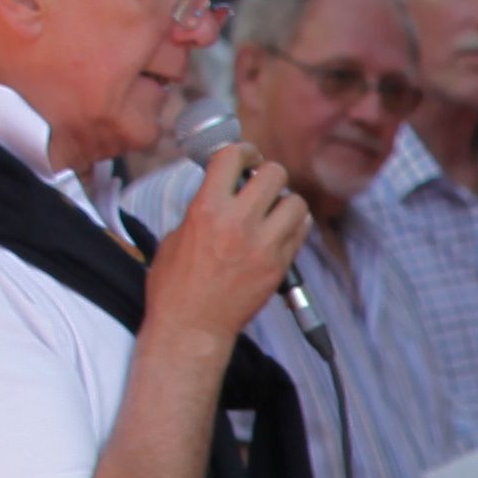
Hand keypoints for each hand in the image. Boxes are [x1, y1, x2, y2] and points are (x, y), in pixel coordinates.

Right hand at [148, 144, 311, 346]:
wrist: (191, 326)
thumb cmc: (175, 284)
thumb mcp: (177, 234)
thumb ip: (203, 207)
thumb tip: (222, 189)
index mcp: (207, 209)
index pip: (233, 157)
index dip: (241, 151)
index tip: (244, 156)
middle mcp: (239, 223)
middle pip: (275, 173)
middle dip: (266, 173)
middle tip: (259, 182)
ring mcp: (265, 245)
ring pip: (296, 202)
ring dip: (285, 200)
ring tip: (271, 210)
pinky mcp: (280, 266)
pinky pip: (302, 231)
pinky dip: (295, 224)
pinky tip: (280, 229)